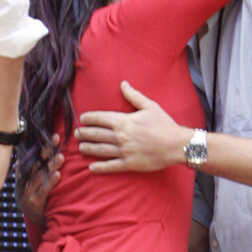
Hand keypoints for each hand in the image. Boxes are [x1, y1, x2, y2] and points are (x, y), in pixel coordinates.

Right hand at [16, 134, 63, 226]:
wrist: (41, 223)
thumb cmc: (42, 199)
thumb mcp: (38, 182)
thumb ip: (40, 168)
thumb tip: (45, 148)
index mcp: (25, 175)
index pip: (34, 157)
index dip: (43, 146)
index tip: (53, 135)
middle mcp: (24, 183)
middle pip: (36, 163)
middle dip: (47, 150)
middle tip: (57, 138)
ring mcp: (27, 194)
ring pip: (40, 176)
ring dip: (50, 165)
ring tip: (60, 156)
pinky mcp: (33, 204)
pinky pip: (43, 191)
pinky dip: (50, 182)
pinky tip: (57, 174)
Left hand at [75, 81, 189, 172]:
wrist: (175, 144)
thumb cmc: (163, 124)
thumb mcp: (149, 106)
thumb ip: (134, 95)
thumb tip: (123, 83)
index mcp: (124, 121)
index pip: (101, 118)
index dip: (89, 118)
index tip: (82, 119)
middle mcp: (120, 136)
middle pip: (97, 134)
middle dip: (85, 133)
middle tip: (76, 133)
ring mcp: (123, 151)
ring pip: (100, 150)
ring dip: (88, 149)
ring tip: (80, 148)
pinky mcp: (128, 164)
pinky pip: (110, 166)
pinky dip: (99, 167)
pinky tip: (91, 168)